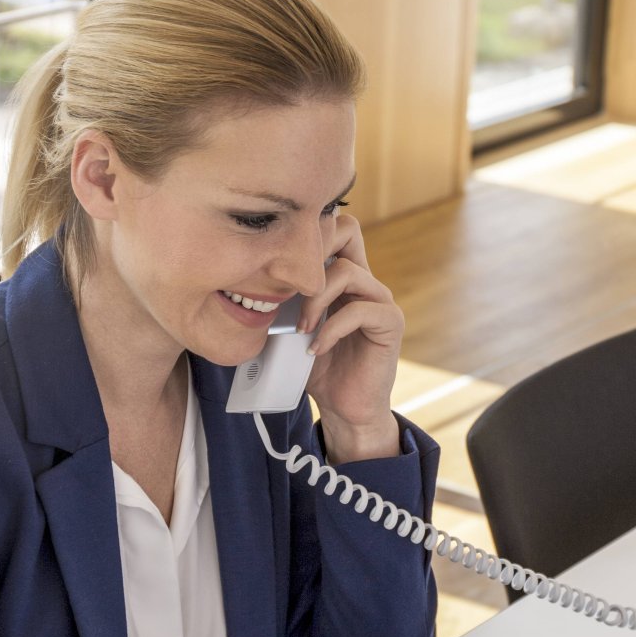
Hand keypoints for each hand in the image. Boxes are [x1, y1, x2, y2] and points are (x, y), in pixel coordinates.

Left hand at [300, 213, 403, 461]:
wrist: (344, 408)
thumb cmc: (318, 368)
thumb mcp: (293, 327)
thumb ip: (284, 302)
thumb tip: (245, 281)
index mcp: (343, 277)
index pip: (334, 229)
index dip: (308, 233)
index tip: (277, 267)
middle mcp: (365, 281)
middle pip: (348, 231)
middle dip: (312, 253)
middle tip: (290, 287)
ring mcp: (380, 300)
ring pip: (348, 272)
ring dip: (316, 299)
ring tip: (301, 328)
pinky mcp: (389, 323)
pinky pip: (361, 310)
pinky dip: (332, 328)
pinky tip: (316, 348)